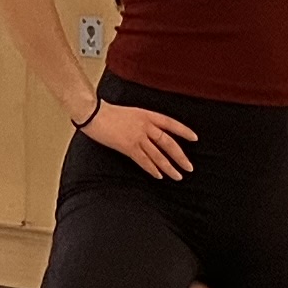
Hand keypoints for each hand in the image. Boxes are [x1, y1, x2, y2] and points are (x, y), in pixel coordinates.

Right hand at [78, 100, 194, 179]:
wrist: (93, 113)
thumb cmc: (107, 112)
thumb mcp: (130, 113)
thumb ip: (141, 121)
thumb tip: (150, 132)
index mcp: (147, 114)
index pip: (171, 123)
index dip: (184, 131)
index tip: (194, 138)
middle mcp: (145, 125)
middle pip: (168, 143)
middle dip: (180, 156)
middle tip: (189, 167)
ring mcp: (137, 136)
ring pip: (158, 154)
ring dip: (169, 167)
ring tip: (178, 176)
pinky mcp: (128, 146)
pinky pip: (144, 160)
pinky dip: (152, 169)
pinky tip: (159, 175)